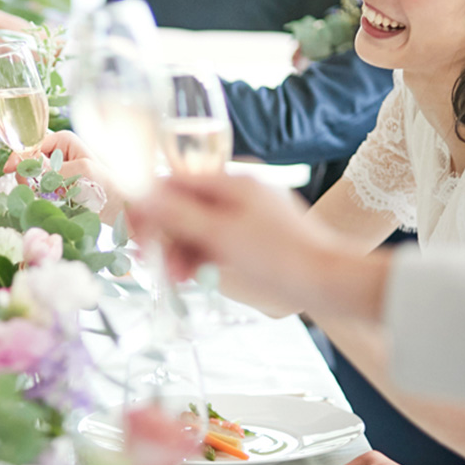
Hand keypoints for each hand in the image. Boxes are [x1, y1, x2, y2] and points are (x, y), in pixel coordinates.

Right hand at [4, 131, 124, 223]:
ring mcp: (52, 169)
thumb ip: (52, 169)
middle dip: (29, 177)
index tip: (8, 170)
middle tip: (40, 191)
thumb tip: (25, 166)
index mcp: (62, 140)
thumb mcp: (80, 172)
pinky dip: (40, 198)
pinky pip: (36, 190)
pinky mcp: (52, 186)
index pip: (32, 145)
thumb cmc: (105, 184)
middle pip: (28, 162)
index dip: (19, 157)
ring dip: (36, 190)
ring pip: (30, 178)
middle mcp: (55, 152)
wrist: (117, 207)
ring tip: (55, 199)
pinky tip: (53, 204)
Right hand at [128, 174, 368, 316]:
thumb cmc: (278, 256)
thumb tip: (141, 193)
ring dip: (184, 249)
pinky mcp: (261, 237)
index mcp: (233, 182)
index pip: (176, 182)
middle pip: (188, 206)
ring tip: (176, 277)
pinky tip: (195, 275)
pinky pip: (221, 240)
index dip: (150, 205)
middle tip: (150, 259)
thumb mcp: (220, 236)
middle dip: (166, 234)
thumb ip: (178, 214)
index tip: (133, 229)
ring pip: (203, 227)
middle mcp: (242, 192)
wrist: (331, 282)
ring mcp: (253, 215)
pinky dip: (205, 255)